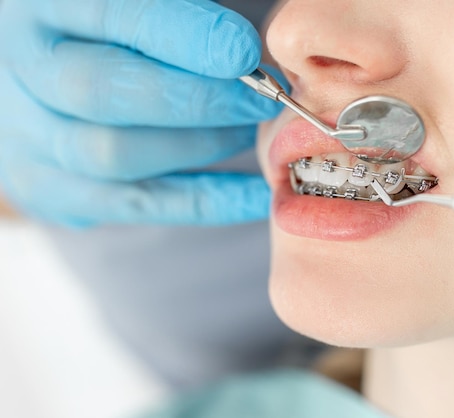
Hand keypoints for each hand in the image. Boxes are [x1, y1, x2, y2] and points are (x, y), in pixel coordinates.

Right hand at [0, 0, 281, 225]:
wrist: (44, 82)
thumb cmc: (107, 35)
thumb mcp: (129, 7)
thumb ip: (172, 16)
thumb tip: (237, 50)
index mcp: (38, 9)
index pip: (107, 15)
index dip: (181, 35)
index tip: (242, 51)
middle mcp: (21, 74)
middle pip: (100, 93)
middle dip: (195, 100)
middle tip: (259, 99)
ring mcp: (27, 139)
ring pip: (112, 155)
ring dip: (199, 145)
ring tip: (249, 130)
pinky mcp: (50, 188)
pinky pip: (134, 205)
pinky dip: (204, 203)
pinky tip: (253, 193)